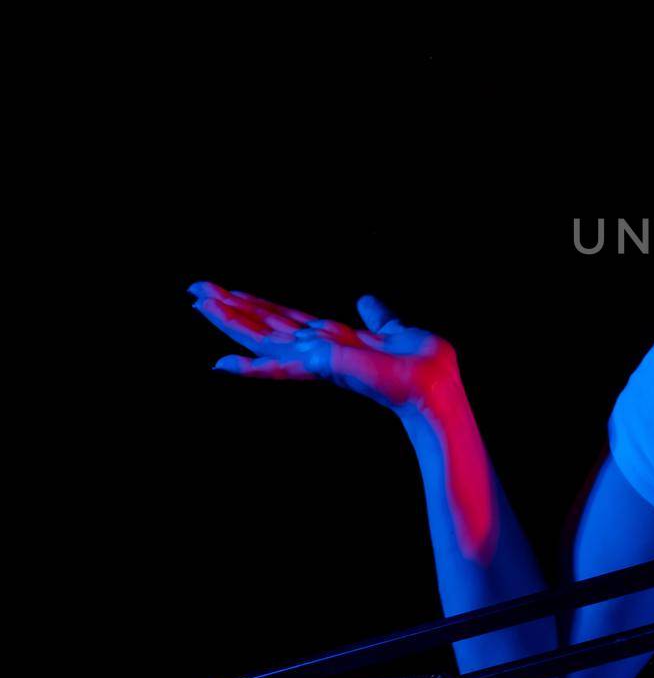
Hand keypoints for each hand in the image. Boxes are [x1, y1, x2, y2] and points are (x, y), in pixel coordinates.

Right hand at [188, 282, 461, 416]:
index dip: (256, 303)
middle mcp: (317, 350)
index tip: (227, 289)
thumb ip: (376, 317)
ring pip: (262, 337)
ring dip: (230, 320)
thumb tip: (364, 299)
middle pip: (265, 323)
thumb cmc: (420, 365)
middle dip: (231, 307)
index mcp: (331, 339)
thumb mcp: (396, 329)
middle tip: (194, 289)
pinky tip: (221, 363)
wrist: (434, 388)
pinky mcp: (323, 368)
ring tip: (198, 303)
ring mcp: (317, 360)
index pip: (285, 317)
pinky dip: (250, 367)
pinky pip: (280, 368)